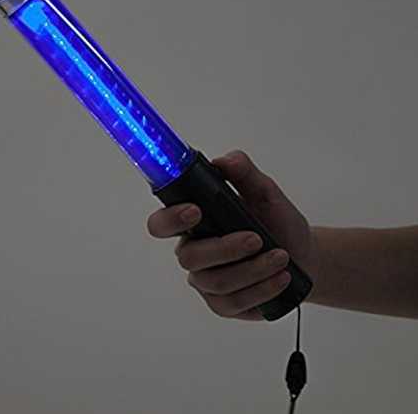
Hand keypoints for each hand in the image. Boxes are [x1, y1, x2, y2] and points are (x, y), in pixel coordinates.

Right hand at [147, 150, 318, 320]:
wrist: (302, 256)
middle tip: (255, 238)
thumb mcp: (266, 194)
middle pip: (188, 257)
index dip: (171, 219)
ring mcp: (207, 280)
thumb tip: (225, 161)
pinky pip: (232, 302)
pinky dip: (260, 289)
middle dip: (224, 248)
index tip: (196, 210)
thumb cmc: (277, 223)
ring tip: (280, 258)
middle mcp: (195, 251)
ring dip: (252, 269)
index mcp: (195, 223)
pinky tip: (279, 278)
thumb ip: (245, 174)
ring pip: (215, 281)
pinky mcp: (223, 304)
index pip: (163, 223)